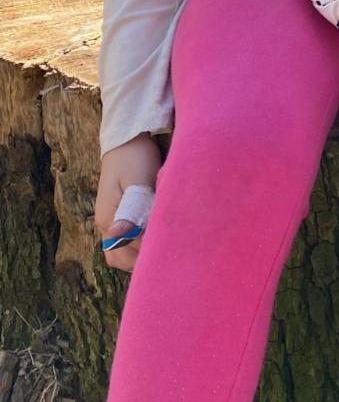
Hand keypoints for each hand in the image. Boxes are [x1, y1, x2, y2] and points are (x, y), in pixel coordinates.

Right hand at [95, 133, 160, 272]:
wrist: (127, 140)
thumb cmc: (135, 157)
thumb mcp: (137, 181)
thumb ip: (132, 209)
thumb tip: (118, 236)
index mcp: (109, 219)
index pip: (124, 254)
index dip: (146, 255)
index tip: (168, 247)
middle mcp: (106, 224)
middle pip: (120, 258)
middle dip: (141, 261)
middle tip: (168, 252)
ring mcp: (111, 220)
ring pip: (122, 251)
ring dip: (140, 253)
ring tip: (165, 245)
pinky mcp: (120, 214)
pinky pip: (127, 239)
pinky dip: (140, 243)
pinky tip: (159, 235)